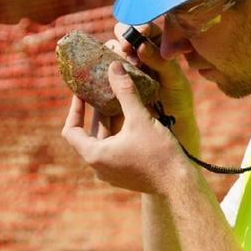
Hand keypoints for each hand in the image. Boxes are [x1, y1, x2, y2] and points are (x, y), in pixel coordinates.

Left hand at [61, 61, 187, 194]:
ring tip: (118, 99)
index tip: (80, 93)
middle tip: (101, 89)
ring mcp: (113, 173)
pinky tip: (133, 117)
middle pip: (90, 134)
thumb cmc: (158, 152)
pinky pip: (116, 150)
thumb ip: (125, 91)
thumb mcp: (139, 118)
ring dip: (110, 121)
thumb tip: (113, 66)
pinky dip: (120, 133)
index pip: (71, 130)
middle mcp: (99, 167)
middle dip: (96, 111)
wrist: (179, 184)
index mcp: (95, 155)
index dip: (74, 109)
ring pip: (105, 141)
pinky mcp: (126, 175)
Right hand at [110, 22, 198, 151]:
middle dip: (124, 37)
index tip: (138, 34)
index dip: (140, 27)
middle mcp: (140, 55)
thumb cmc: (178, 102)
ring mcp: (125, 69)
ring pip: (112, 52)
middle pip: (125, 36)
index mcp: (158, 48)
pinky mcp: (113, 83)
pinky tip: (103, 74)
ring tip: (119, 63)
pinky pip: (103, 72)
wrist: (172, 128)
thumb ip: (162, 63)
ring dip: (113, 53)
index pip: (147, 29)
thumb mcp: (174, 81)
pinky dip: (101, 70)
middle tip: (126, 48)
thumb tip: (141, 46)